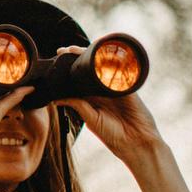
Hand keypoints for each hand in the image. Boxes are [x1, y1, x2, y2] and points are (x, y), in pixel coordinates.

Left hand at [52, 45, 163, 164]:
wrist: (135, 142)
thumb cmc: (112, 134)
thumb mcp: (91, 118)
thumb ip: (76, 105)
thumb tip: (55, 98)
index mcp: (92, 97)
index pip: (78, 79)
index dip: (69, 69)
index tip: (57, 59)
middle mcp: (102, 90)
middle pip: (89, 69)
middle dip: (77, 58)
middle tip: (64, 50)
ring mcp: (115, 86)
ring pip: (102, 66)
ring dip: (91, 56)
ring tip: (77, 49)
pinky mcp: (127, 86)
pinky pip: (119, 70)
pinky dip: (111, 61)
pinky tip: (100, 54)